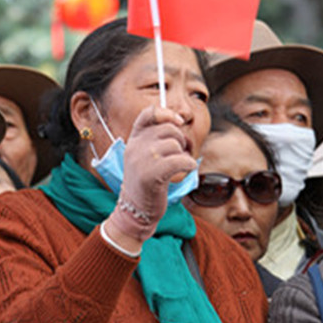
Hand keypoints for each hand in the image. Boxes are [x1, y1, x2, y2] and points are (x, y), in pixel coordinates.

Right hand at [106, 104, 196, 243]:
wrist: (135, 209)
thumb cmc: (146, 183)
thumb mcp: (143, 156)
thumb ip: (155, 138)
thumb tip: (179, 120)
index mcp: (133, 140)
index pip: (148, 114)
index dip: (166, 113)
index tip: (178, 122)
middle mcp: (135, 147)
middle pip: (169, 130)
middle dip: (181, 140)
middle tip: (179, 155)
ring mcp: (141, 160)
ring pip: (175, 145)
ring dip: (183, 155)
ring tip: (177, 167)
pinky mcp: (151, 174)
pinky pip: (181, 160)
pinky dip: (189, 164)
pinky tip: (186, 170)